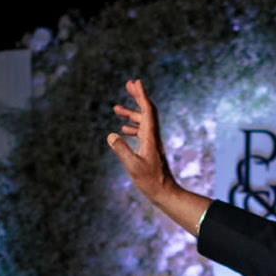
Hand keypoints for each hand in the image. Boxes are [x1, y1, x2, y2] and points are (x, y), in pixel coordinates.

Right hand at [108, 79, 178, 202]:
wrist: (165, 193)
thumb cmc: (150, 181)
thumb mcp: (133, 166)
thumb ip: (121, 150)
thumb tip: (110, 135)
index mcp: (150, 137)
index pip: (147, 110)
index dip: (141, 95)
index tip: (135, 82)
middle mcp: (153, 137)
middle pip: (147, 111)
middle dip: (138, 97)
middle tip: (129, 84)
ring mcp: (152, 143)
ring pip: (143, 122)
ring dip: (131, 113)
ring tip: (115, 108)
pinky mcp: (151, 150)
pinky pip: (142, 132)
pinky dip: (133, 127)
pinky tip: (123, 130)